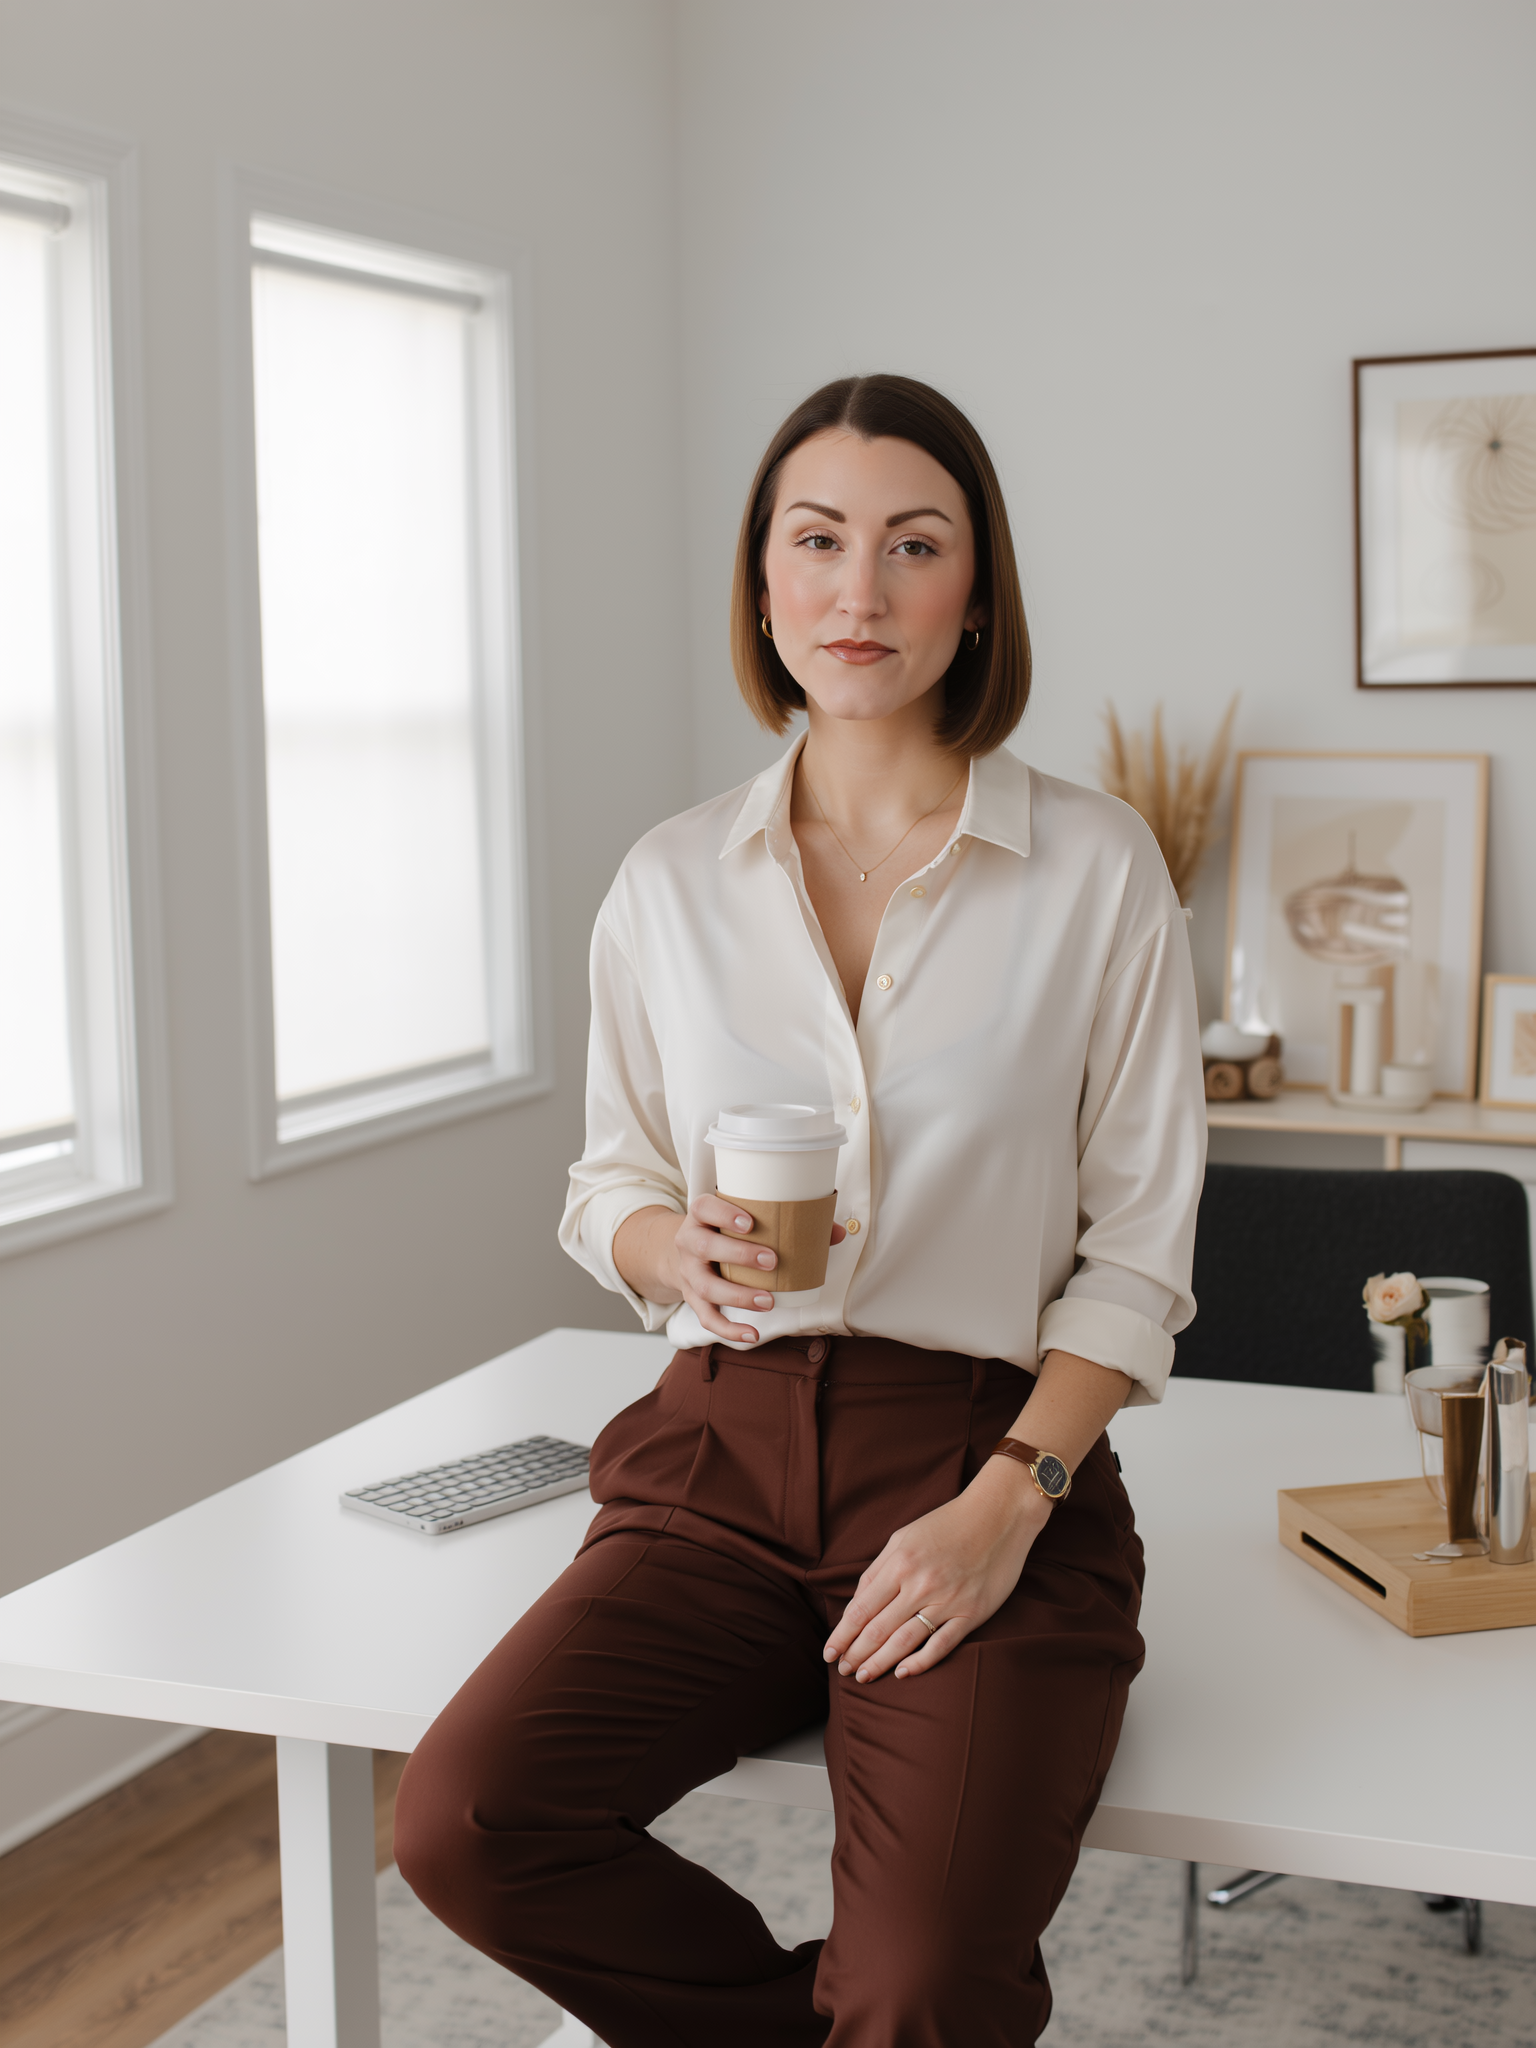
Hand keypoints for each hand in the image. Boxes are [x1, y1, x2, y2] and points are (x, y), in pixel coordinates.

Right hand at [625, 1196, 846, 1345]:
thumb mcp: (744, 1218)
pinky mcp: (692, 1299)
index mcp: (702, 1217)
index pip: (704, 1208)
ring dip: (737, 1295)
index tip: (751, 1223)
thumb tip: (837, 1232)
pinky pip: (707, 1318)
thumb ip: (789, 1221)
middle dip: (738, 1255)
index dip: (724, 1214)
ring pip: (705, 1286)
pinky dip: (729, 1329)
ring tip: (768, 1300)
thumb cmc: (726, 1232)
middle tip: (772, 1261)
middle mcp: (689, 1242)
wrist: (686, 1252)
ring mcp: (689, 1273)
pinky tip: (752, 1334)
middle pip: (704, 1247)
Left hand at [822, 1457, 1049, 1680]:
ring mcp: (947, 1600)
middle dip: (855, 1654)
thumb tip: (857, 1603)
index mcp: (900, 1563)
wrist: (999, 1515)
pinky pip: (941, 1644)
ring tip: (862, 1677)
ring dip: (880, 1663)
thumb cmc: (946, 1524)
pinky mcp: (972, 1613)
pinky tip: (903, 1673)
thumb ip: (878, 1569)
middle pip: (878, 1629)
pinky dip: (921, 1662)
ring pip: (905, 1641)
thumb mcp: (904, 1536)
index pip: (861, 1609)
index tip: (828, 1653)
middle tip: (842, 1670)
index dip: (841, 1635)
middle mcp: (920, 1584)